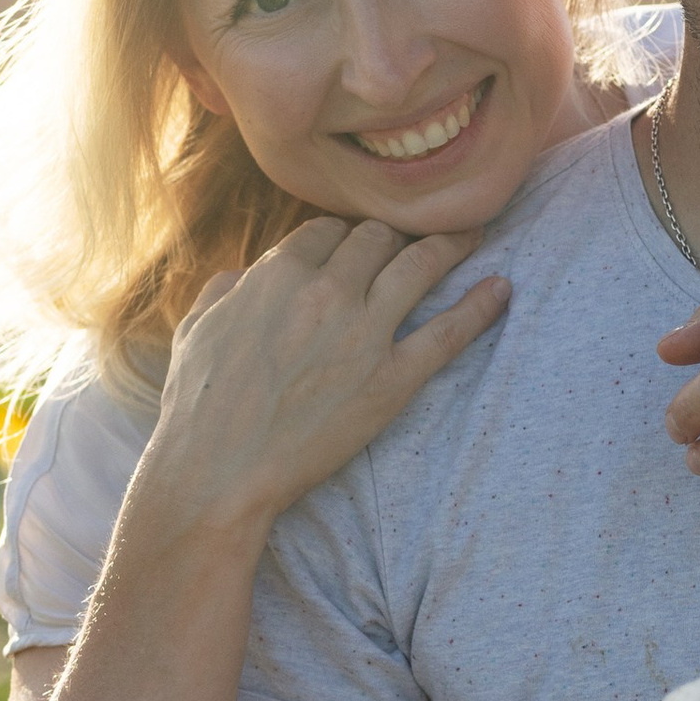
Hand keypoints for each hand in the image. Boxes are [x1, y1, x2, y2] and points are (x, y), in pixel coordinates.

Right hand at [142, 216, 508, 528]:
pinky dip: (480, 307)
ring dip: (450, 243)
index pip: (328, 230)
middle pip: (377, 237)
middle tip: (416, 238)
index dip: (345, 235)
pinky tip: (502, 288)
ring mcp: (363, 333)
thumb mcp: (197, 329)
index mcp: (277, 273)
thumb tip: (243, 274)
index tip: (359, 245)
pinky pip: (448, 332)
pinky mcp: (392, 379)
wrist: (218, 470)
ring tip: (474, 232)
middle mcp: (326, 291)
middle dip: (395, 235)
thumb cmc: (199, 405)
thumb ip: (224, 290)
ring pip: (419, 265)